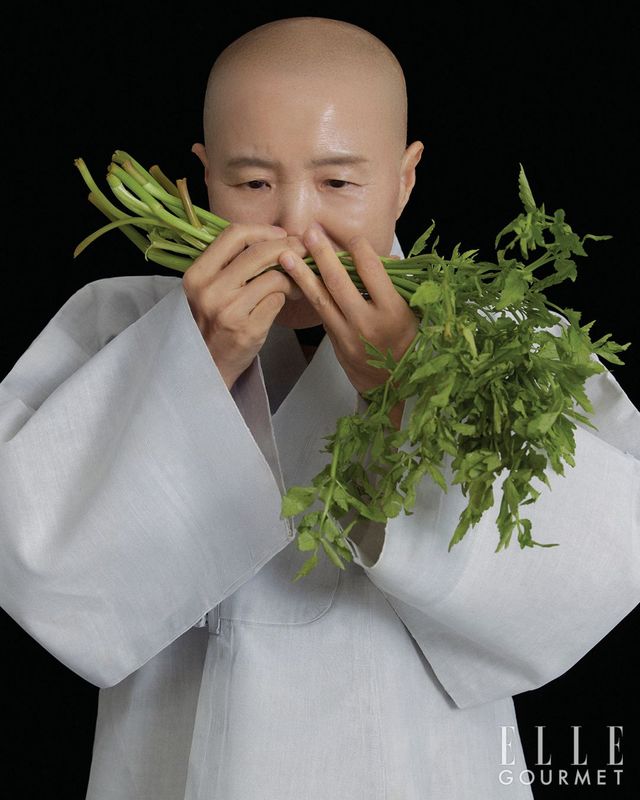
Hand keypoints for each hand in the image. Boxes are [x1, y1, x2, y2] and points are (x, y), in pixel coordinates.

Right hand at [182, 223, 307, 389]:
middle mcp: (210, 290)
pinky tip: (292, 298)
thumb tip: (274, 238)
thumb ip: (230, 265)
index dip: (263, 231)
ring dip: (294, 276)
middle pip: (259, 252)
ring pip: (273, 276)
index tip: (282, 235)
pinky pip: (277, 300)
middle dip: (288, 248)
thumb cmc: (213, 324)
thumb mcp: (208, 290)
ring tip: (299, 281)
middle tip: (303, 251)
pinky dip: (288, 297)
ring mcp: (228, 310)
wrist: (208, 366)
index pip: (233, 235)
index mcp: (197, 274)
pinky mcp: (247, 328)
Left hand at [278, 223, 418, 426]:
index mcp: (394, 312)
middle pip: (340, 282)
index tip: (351, 238)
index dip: (359, 250)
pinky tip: (296, 280)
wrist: (396, 386)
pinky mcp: (336, 343)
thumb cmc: (409, 343)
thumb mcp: (415, 313)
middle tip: (309, 233)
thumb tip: (388, 257)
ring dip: (302, 275)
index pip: (372, 271)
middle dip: (322, 255)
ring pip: (322, 299)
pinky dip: (309, 294)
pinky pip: (321, 314)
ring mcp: (349, 335)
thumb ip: (401, 285)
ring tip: (286, 256)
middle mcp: (369, 323)